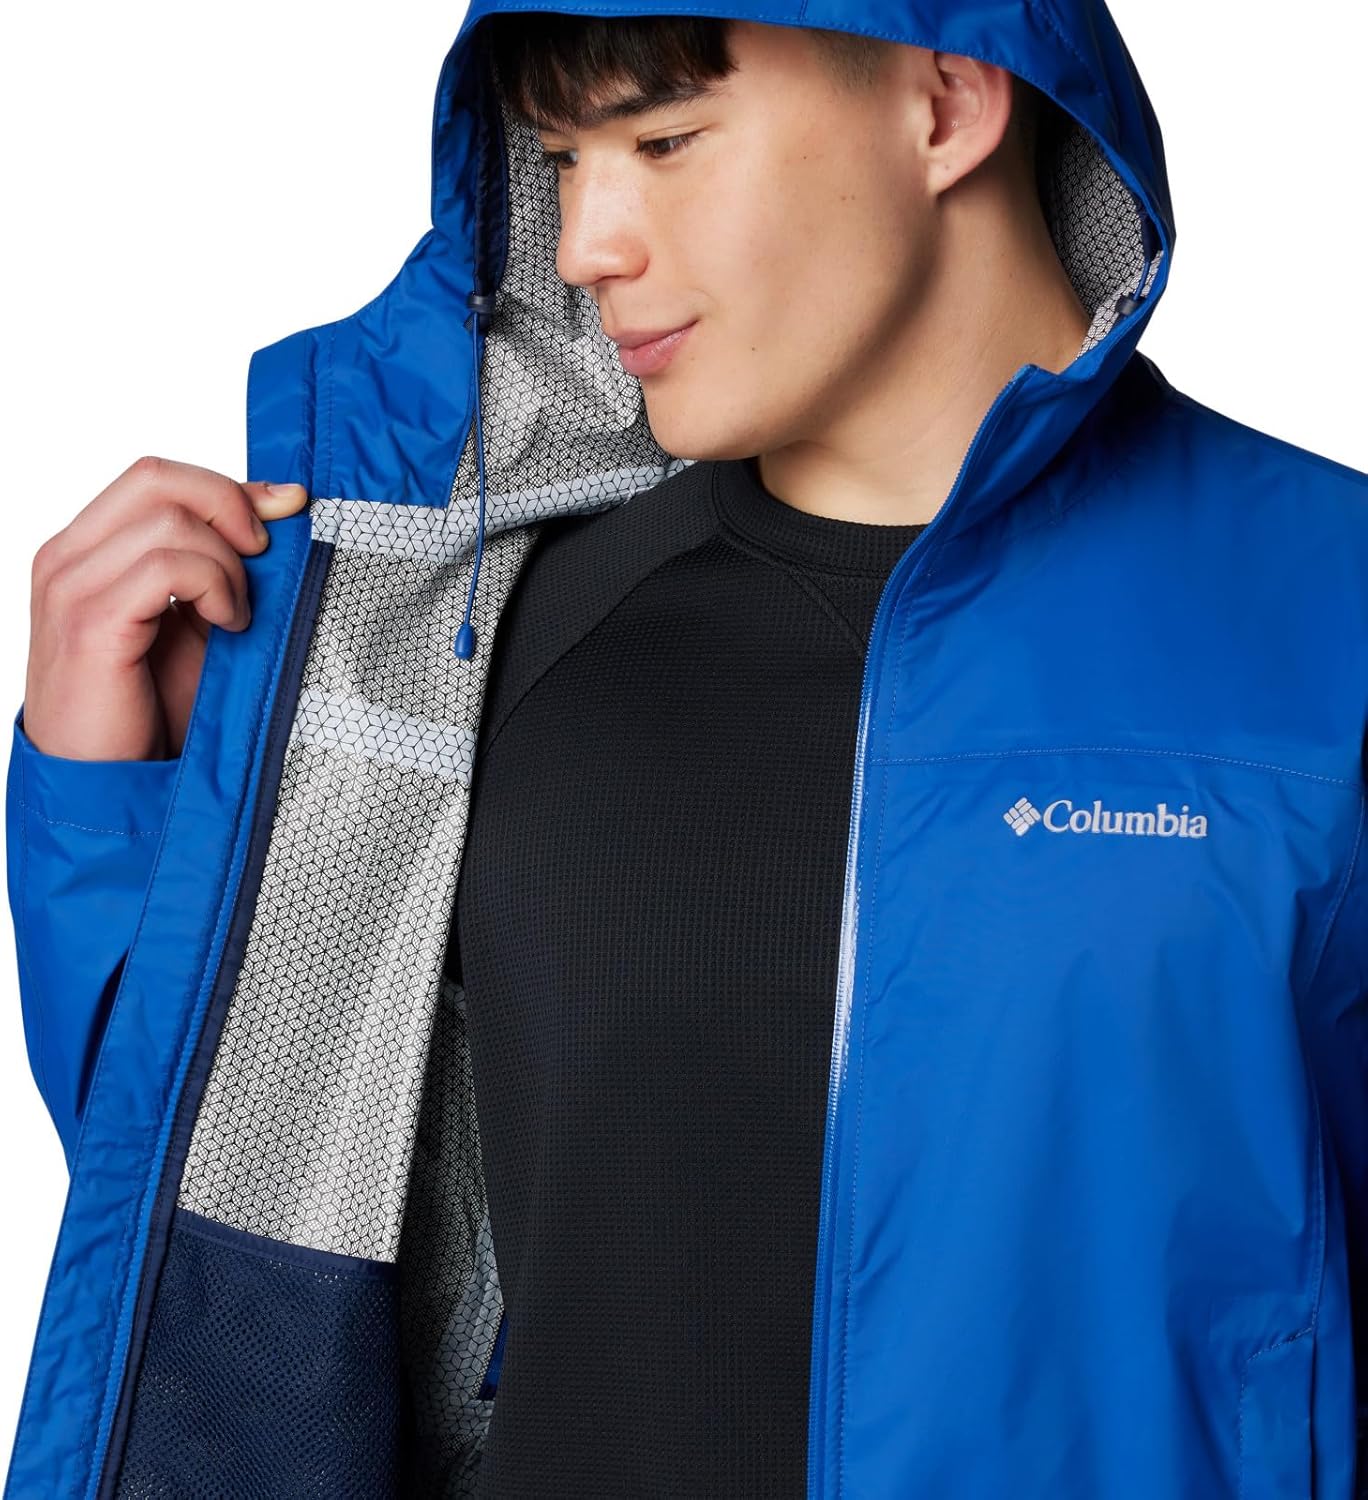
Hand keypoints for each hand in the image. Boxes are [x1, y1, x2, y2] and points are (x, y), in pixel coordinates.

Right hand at [22, 455, 308, 760]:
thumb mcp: (199, 623)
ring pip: (169, 517)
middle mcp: (68, 557)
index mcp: (87, 550)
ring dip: (226, 562)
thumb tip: (284, 504)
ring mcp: (71, 587)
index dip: (229, 486)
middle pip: (156, 477)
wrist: (109, 783)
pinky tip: (230, 625)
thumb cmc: (151, 711)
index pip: (156, 477)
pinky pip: (166, 565)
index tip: (287, 508)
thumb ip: (223, 565)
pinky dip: (215, 586)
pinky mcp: (89, 622)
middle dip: (230, 505)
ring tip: (237, 614)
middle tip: (263, 556)